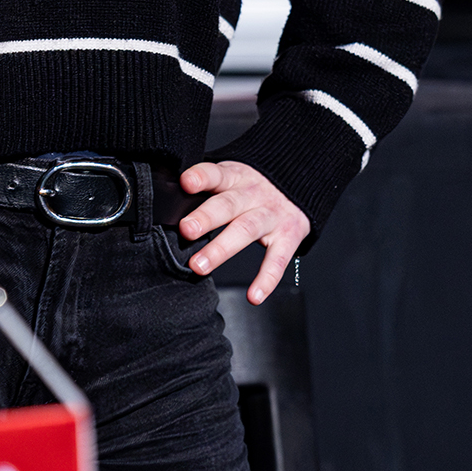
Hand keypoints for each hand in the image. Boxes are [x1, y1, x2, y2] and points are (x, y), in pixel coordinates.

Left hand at [178, 160, 309, 303]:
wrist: (301, 183)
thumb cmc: (253, 186)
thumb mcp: (232, 177)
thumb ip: (206, 187)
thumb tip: (170, 200)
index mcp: (235, 177)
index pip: (216, 174)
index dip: (201, 177)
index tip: (186, 183)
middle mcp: (253, 195)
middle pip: (228, 205)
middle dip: (206, 218)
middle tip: (187, 231)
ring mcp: (271, 216)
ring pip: (246, 230)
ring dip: (222, 248)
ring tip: (200, 265)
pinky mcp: (289, 237)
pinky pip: (278, 260)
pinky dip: (267, 280)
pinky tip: (253, 296)